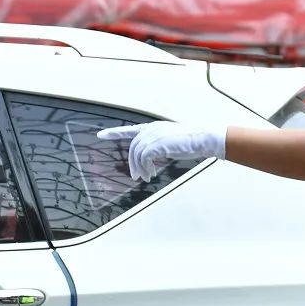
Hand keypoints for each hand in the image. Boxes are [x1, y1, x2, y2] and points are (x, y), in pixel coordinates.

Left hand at [97, 121, 225, 181]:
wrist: (203, 139)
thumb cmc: (191, 142)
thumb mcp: (170, 143)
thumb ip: (157, 147)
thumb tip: (149, 159)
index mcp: (154, 127)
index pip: (130, 129)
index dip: (114, 133)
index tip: (101, 135)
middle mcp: (151, 129)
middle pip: (133, 148)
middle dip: (132, 164)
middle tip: (135, 177)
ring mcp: (153, 135)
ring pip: (136, 154)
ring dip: (139, 168)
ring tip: (145, 177)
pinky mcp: (156, 143)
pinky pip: (143, 158)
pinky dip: (145, 168)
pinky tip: (151, 174)